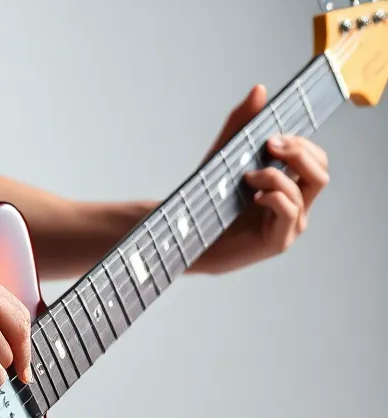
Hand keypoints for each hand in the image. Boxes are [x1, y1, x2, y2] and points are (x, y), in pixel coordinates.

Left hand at [195, 85, 329, 274]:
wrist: (185, 237)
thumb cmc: (207, 202)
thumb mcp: (224, 156)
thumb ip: (241, 124)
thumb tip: (260, 89)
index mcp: (289, 186)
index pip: (315, 158)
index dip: (300, 142)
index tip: (270, 137)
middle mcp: (295, 205)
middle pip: (321, 168)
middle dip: (297, 150)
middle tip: (268, 146)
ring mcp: (289, 225)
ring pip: (309, 186)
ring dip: (278, 173)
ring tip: (248, 176)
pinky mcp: (278, 241)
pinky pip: (291, 210)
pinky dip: (274, 195)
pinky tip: (253, 195)